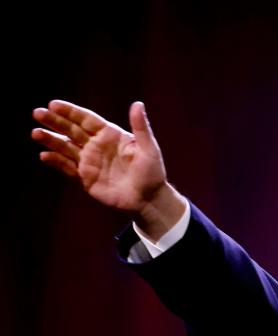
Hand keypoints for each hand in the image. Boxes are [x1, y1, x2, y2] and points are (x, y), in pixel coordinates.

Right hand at [32, 100, 183, 239]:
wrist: (148, 199)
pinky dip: (56, 161)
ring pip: (65, 147)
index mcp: (110, 135)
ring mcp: (89, 161)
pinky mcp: (85, 177)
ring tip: (35, 133)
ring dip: (50, 140)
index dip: (70, 112)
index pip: (86, 119)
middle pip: (71, 130)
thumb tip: (137, 104)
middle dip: (54, 121)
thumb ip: (141, 127)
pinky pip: (67, 167)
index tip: (53, 104)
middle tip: (37, 113)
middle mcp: (96, 145)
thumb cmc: (152, 172)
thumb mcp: (149, 148)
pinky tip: (44, 155)